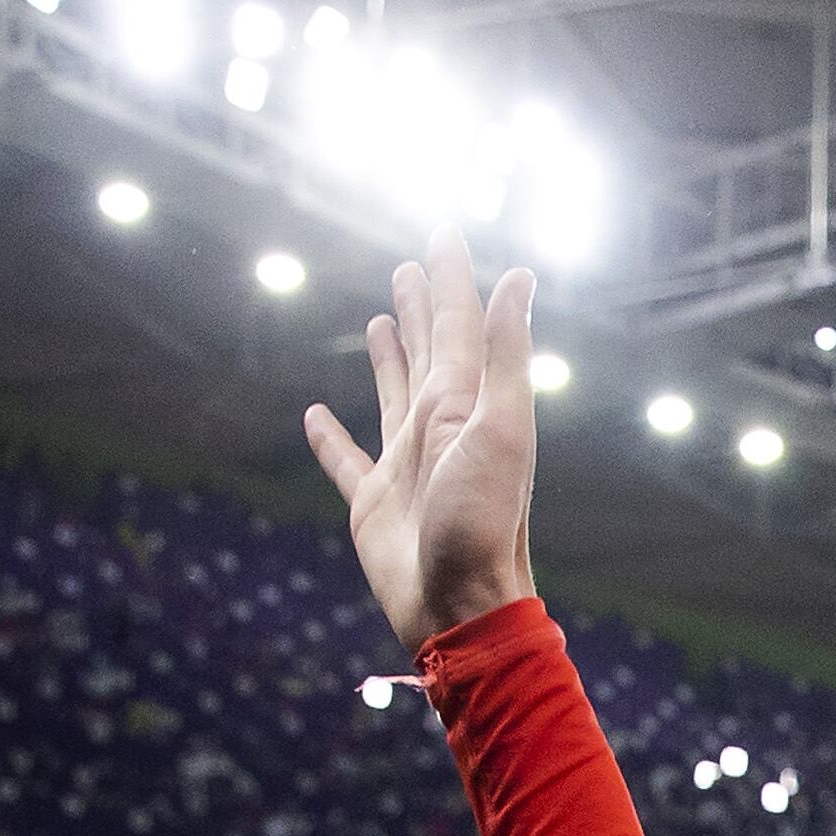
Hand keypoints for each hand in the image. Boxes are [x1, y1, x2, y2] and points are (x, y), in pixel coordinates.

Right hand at [302, 228, 542, 648]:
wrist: (462, 605)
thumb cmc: (484, 521)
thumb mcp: (502, 427)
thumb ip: (506, 353)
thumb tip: (520, 277)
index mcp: (468, 405)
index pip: (459, 324)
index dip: (452, 276)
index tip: (445, 230)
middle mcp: (438, 428)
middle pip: (429, 352)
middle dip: (422, 307)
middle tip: (410, 267)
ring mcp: (405, 465)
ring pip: (393, 395)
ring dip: (388, 358)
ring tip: (377, 321)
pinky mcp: (372, 503)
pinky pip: (346, 461)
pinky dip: (331, 438)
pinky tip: (315, 415)